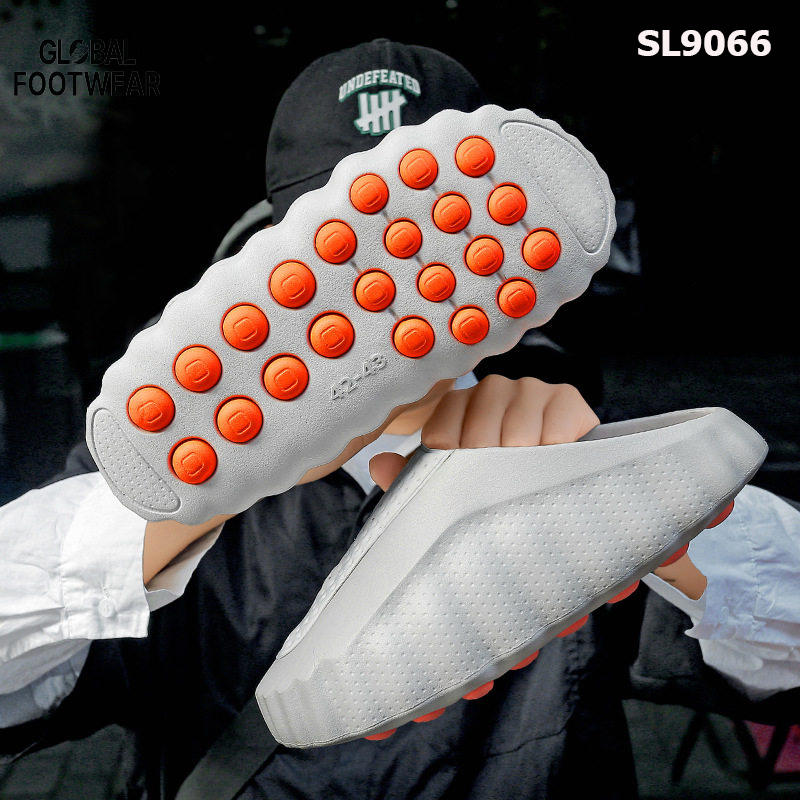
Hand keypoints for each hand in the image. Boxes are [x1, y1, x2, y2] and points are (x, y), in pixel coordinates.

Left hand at [370, 375, 599, 491]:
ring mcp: (529, 389)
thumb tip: (378, 465)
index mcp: (457, 406)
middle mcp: (491, 390)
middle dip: (487, 469)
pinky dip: (553, 451)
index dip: (452, 465)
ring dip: (522, 465)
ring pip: (515, 434)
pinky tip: (554, 459)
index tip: (466, 479)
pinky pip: (554, 426)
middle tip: (500, 484)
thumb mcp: (454, 482)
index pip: (440, 433)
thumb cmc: (497, 482)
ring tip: (527, 476)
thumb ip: (414, 476)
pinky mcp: (565, 398)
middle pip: (477, 433)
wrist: (557, 487)